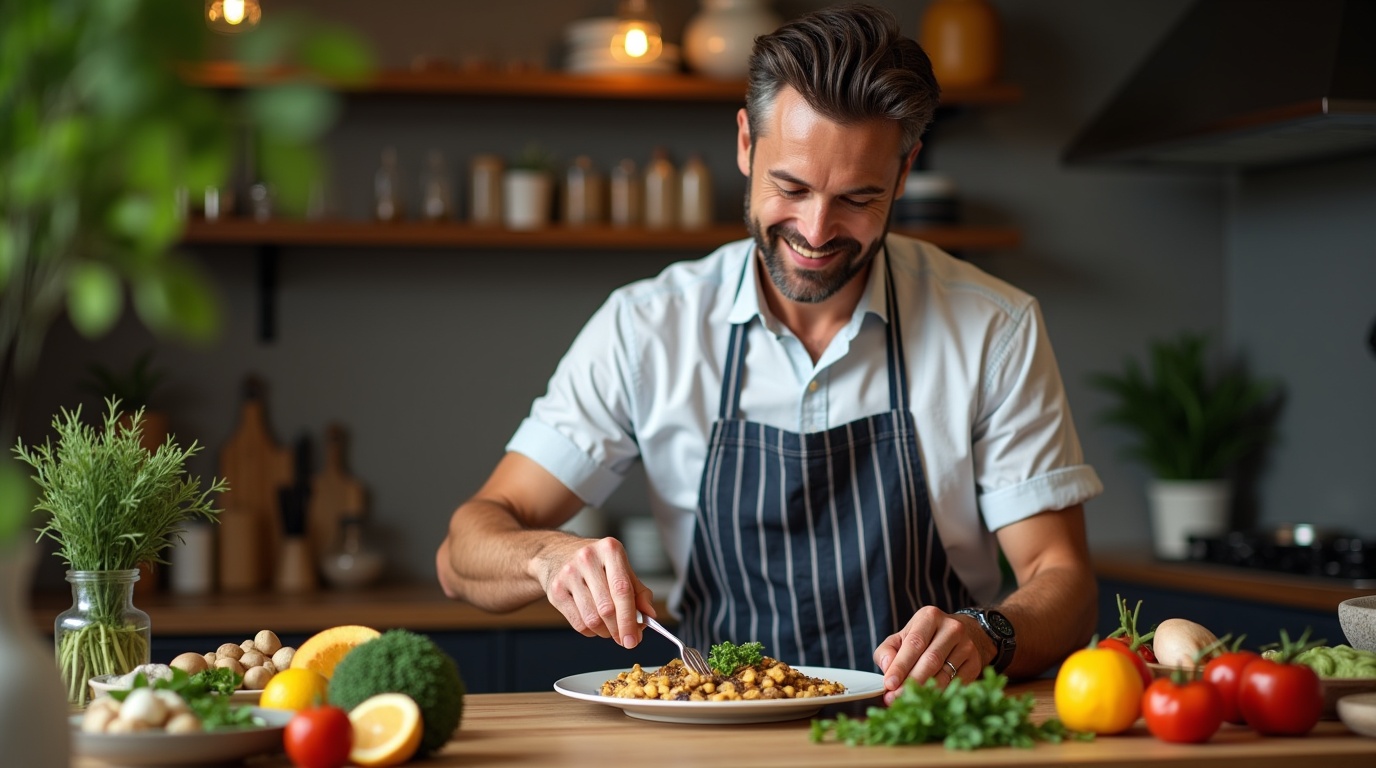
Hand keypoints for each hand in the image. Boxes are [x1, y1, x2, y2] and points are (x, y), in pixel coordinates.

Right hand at [534, 535, 656, 648]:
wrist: (557, 554)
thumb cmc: (596, 563)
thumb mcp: (621, 568)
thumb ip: (638, 591)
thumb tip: (650, 615)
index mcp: (610, 550)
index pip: (622, 590)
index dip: (630, 618)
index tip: (635, 639)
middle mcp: (587, 559)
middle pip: (607, 608)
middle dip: (619, 630)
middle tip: (625, 640)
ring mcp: (568, 574)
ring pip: (592, 619)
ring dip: (605, 632)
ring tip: (610, 629)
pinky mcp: (555, 590)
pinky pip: (578, 623)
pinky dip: (591, 631)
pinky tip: (595, 625)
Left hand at [873, 606, 982, 705]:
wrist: (965, 633)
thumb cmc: (926, 638)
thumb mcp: (903, 636)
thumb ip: (888, 650)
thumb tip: (886, 666)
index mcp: (929, 617)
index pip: (914, 644)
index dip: (901, 666)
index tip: (889, 684)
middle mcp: (951, 628)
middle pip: (930, 660)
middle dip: (911, 682)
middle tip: (895, 698)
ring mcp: (966, 646)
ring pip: (944, 675)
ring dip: (925, 692)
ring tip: (909, 702)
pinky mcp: (975, 663)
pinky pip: (957, 684)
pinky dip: (941, 695)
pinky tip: (929, 701)